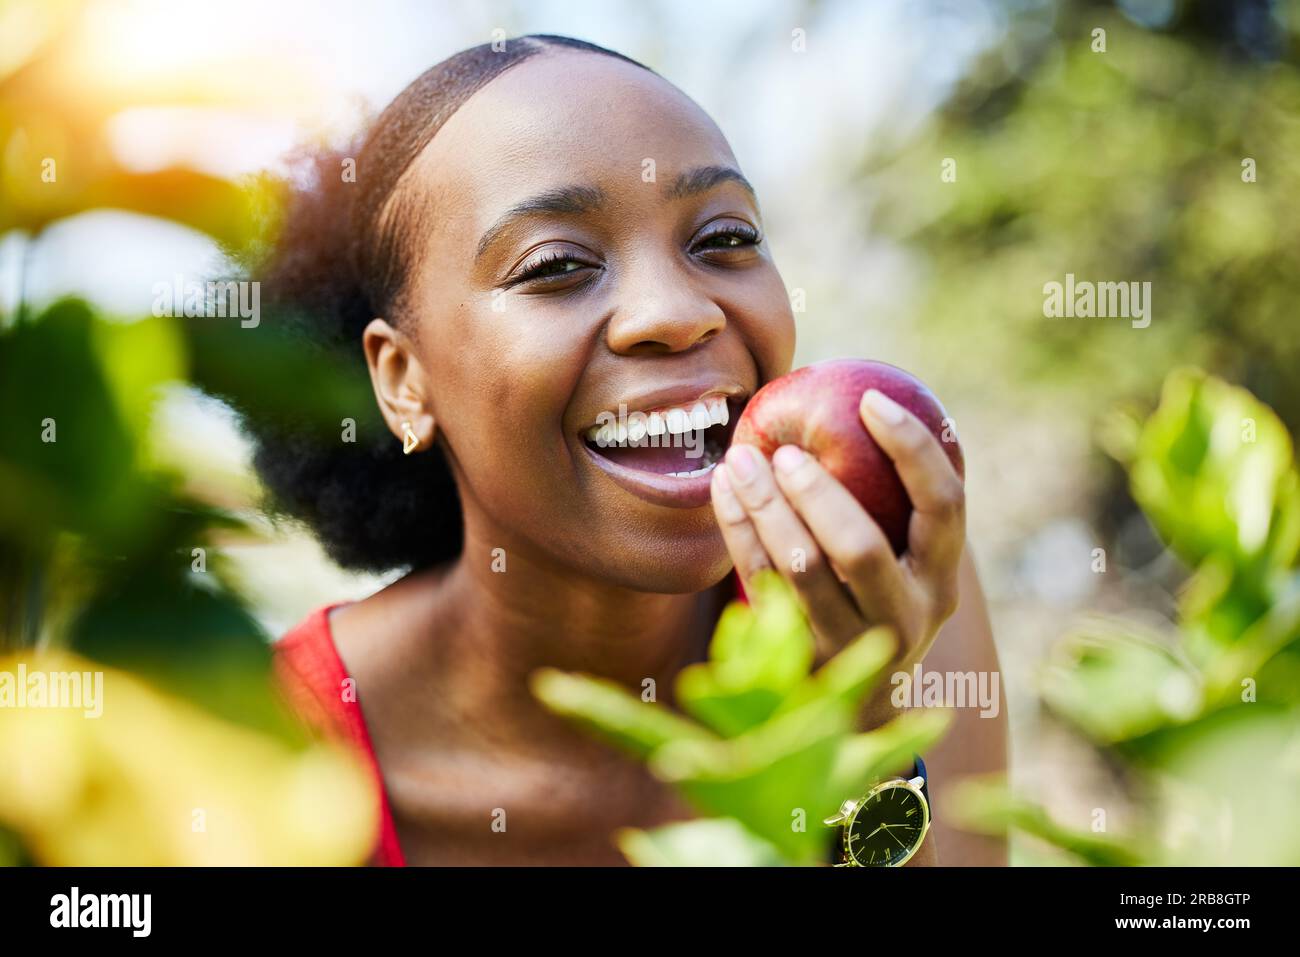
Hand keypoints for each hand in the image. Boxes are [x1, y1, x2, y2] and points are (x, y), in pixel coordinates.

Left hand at [711, 388, 965, 669]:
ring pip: (800, 570)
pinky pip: (761, 585)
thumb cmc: (878, 600)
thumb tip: (858, 402)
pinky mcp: (797, 657)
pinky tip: (724, 491)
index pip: (944, 505)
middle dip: (818, 492)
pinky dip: (739, 532)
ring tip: (739, 461)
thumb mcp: (905, 565)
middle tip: (784, 452)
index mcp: (940, 581)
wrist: (856, 711)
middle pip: (860, 548)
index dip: (911, 448)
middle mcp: (905, 617)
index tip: (869, 400)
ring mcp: (849, 645)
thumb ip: (893, 504)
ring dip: (765, 508)